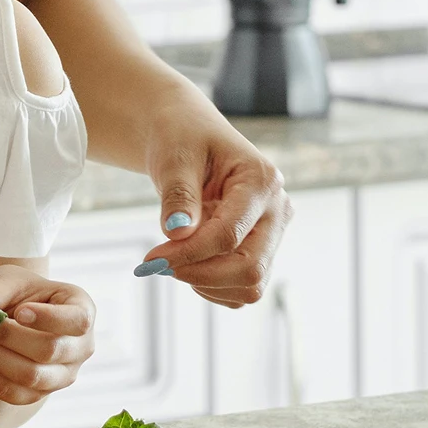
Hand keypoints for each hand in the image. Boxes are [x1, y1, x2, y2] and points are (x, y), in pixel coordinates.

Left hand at [0, 265, 95, 405]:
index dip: (49, 319)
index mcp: (82, 310)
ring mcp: (63, 375)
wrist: (14, 314)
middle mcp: (81, 347)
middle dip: (5, 337)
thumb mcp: (7, 280)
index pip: (77, 320)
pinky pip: (12, 393)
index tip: (19, 311)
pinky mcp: (40, 394)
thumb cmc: (18, 292)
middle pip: (49, 351)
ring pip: (30, 376)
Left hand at [134, 94, 291, 307]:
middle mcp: (276, 210)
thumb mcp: (174, 158)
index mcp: (262, 181)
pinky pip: (241, 289)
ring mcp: (272, 233)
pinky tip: (188, 263)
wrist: (187, 138)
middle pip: (250, 268)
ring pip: (250, 285)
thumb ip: (178, 195)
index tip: (150, 258)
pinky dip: (212, 287)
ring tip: (172, 257)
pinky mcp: (261, 250)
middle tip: (157, 266)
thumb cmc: (181, 140)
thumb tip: (177, 234)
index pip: (229, 235)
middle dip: (200, 274)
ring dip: (205, 283)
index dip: (188, 254)